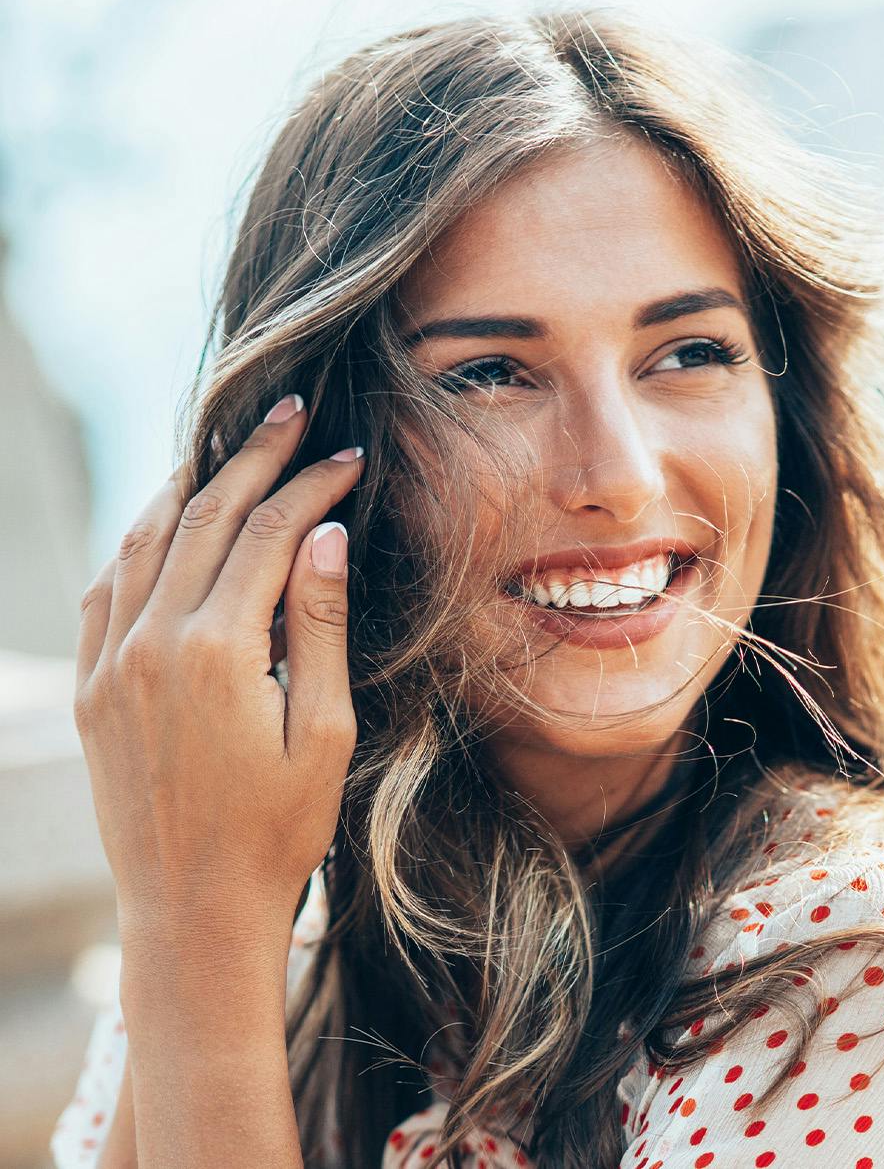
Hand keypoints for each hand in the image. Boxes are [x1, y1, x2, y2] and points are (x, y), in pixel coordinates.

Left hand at [74, 394, 365, 939]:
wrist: (192, 910)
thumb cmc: (279, 829)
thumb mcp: (325, 731)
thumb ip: (321, 625)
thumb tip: (325, 535)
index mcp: (217, 653)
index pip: (269, 533)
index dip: (312, 485)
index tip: (348, 456)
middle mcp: (150, 644)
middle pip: (205, 518)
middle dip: (254, 459)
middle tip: (293, 415)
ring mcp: (110, 664)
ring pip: (146, 540)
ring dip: (190, 485)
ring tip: (229, 448)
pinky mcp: (92, 688)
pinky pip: (107, 588)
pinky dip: (139, 540)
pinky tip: (167, 521)